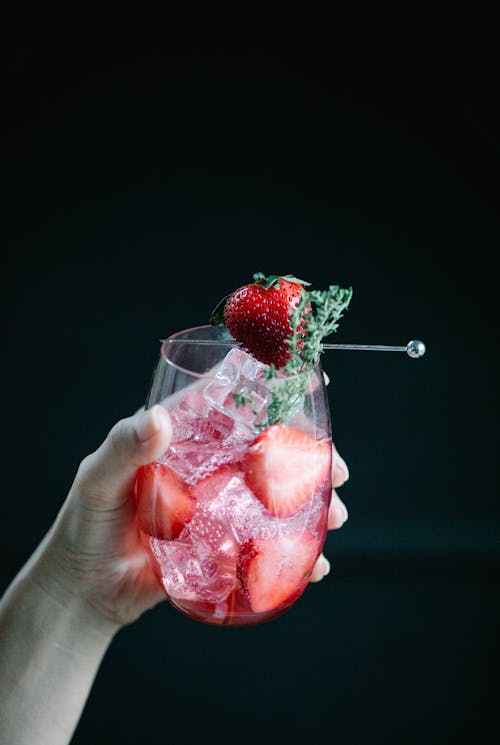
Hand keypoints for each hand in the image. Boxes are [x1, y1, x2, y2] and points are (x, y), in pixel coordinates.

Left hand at [42, 405, 348, 628]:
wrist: (85, 590)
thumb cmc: (86, 524)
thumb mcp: (98, 480)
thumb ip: (124, 448)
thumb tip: (159, 417)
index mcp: (182, 439)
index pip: (229, 404)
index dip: (268, 389)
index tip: (309, 382)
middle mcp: (208, 468)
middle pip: (267, 452)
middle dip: (308, 458)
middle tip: (337, 470)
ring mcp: (221, 508)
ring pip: (276, 498)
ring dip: (313, 505)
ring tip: (336, 517)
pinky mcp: (225, 548)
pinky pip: (267, 547)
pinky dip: (295, 556)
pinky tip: (316, 564)